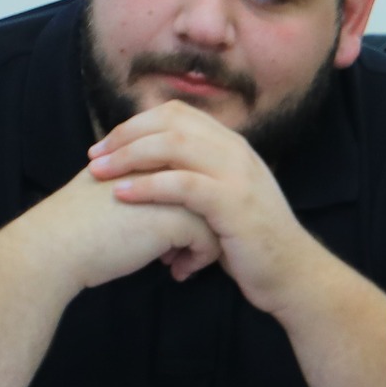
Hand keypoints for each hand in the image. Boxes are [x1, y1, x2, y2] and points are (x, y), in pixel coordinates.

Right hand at [26, 160, 223, 292]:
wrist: (53, 247)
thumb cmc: (75, 226)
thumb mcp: (110, 190)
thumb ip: (137, 184)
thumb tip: (164, 205)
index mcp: (146, 153)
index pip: (192, 173)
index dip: (190, 203)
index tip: (179, 230)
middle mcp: (165, 165)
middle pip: (209, 192)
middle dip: (205, 220)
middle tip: (189, 248)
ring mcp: (174, 189)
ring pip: (216, 215)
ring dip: (204, 242)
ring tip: (179, 261)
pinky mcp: (178, 218)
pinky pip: (210, 240)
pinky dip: (199, 259)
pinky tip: (176, 271)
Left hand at [85, 101, 323, 315]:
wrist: (292, 273)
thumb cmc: (250, 243)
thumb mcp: (226, 199)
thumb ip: (199, 178)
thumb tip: (155, 172)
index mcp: (231, 146)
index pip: (177, 113)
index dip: (137, 123)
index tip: (107, 145)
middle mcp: (235, 152)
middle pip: (170, 123)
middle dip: (125, 136)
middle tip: (93, 157)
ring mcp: (236, 175)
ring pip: (174, 146)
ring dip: (129, 156)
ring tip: (99, 173)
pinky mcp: (233, 203)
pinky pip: (183, 184)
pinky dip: (148, 186)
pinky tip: (122, 195)